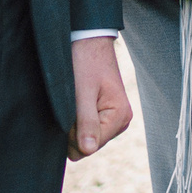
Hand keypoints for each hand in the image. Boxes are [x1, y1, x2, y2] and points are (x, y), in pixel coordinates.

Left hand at [69, 35, 132, 160]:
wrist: (88, 42)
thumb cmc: (85, 62)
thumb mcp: (82, 93)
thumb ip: (86, 122)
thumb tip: (87, 150)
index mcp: (120, 117)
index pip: (89, 147)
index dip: (72, 134)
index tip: (71, 110)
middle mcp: (121, 121)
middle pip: (88, 146)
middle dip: (73, 130)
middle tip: (72, 104)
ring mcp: (113, 120)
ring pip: (85, 140)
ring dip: (74, 125)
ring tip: (75, 101)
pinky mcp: (105, 116)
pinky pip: (86, 131)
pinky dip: (76, 121)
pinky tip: (77, 104)